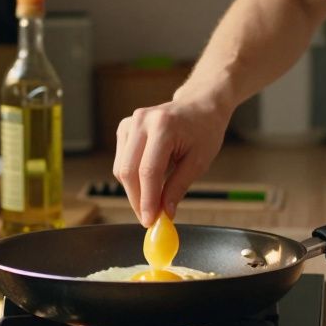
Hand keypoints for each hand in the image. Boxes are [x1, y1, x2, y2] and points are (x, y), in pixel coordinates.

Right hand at [112, 96, 230, 225]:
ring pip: (121, 168)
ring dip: (134, 191)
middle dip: (137, 200)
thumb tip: (164, 213)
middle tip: (149, 219)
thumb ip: (178, 187)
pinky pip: (121, 161)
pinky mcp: (124, 128)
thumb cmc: (204, 130)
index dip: (147, 200)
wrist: (199, 105)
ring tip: (152, 202)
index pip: (148, 170)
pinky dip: (132, 178)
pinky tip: (148, 183)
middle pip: (128, 171)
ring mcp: (130, 122)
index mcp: (163, 126)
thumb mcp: (198, 161)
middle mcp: (141, 121)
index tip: (150, 221)